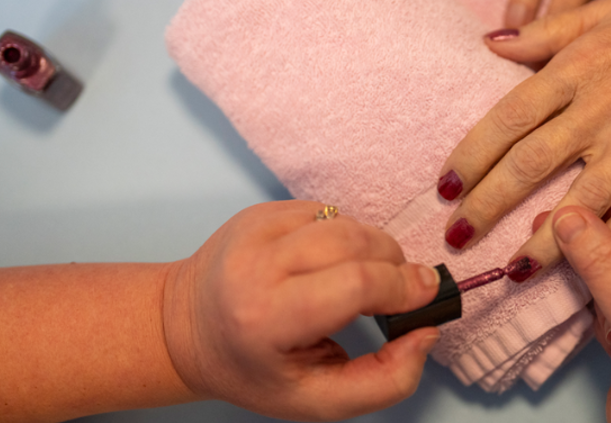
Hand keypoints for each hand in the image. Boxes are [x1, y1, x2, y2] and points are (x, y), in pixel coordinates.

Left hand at [163, 201, 441, 421]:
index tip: (424, 295)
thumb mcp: (316, 400)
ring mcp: (256, 228)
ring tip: (368, 278)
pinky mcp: (259, 210)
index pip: (355, 284)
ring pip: (345, 221)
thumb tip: (426, 332)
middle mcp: (257, 264)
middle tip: (401, 290)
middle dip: (394, 263)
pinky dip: (345, 235)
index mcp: (267, 317)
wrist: (184, 329)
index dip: (401, 286)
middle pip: (356, 243)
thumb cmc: (251, 369)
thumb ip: (384, 380)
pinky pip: (327, 212)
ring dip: (373, 247)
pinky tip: (333, 262)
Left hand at [439, 0, 610, 268]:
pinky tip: (581, 265)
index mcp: (575, 69)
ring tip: (510, 269)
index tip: (445, 187)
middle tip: (455, 237)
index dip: (471, 156)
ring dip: (543, 239)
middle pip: (531, 164)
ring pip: (582, 199)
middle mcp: (601, 109)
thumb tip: (488, 41)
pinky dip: (608, 239)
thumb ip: (543, 33)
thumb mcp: (600, 11)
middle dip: (488, 205)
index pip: (508, 119)